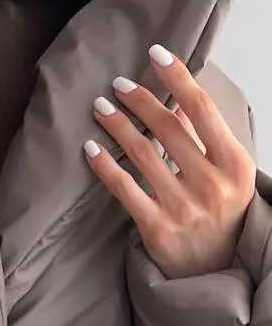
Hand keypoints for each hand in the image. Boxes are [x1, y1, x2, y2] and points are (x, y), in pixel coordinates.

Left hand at [83, 45, 256, 279]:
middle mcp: (212, 184)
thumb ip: (205, 140)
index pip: (203, 110)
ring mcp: (184, 208)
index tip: (156, 54)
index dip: (178, 77)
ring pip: (144, 156)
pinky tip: (91, 149)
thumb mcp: (227, 175)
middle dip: (140, 101)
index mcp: (234, 164)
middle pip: (169, 129)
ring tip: (101, 108)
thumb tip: (175, 102)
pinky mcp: (157, 229)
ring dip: (119, 127)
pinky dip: (105, 166)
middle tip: (118, 85)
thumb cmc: (220, 214)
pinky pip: (125, 190)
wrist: (215, 271)